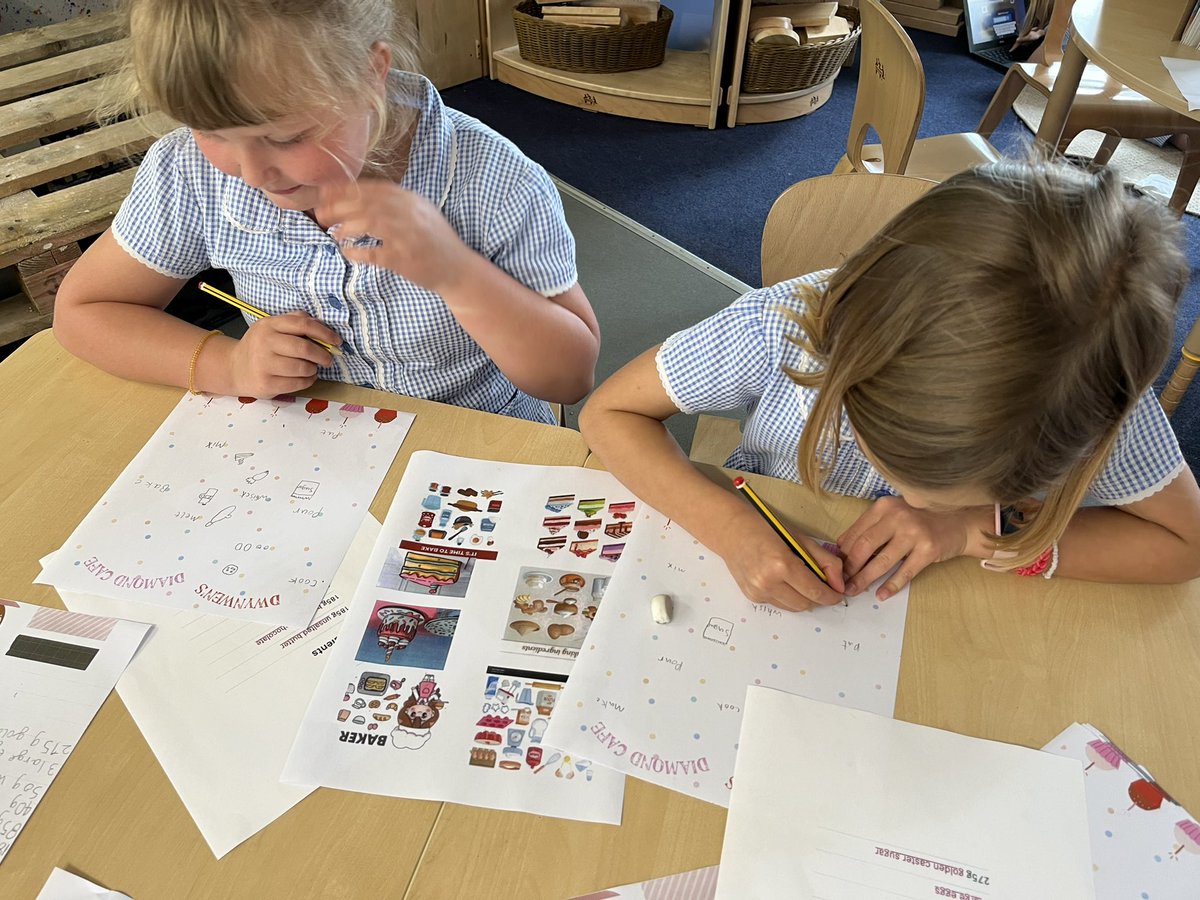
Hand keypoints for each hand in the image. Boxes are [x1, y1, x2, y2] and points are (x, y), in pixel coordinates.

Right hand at [228, 312, 337, 396]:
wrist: (235, 368)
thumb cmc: (260, 347)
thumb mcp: (273, 328)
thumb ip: (295, 322)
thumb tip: (321, 325)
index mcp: (269, 325)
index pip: (302, 324)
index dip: (324, 332)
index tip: (336, 341)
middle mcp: (264, 342)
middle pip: (304, 348)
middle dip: (322, 355)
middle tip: (328, 359)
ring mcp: (263, 364)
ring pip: (302, 367)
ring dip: (314, 369)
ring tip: (313, 368)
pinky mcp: (266, 383)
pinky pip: (297, 383)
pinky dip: (308, 381)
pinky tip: (307, 377)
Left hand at [315, 180, 474, 294]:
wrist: (459, 269)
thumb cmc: (435, 241)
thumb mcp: (420, 213)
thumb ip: (396, 203)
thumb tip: (358, 196)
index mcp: (412, 200)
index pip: (374, 188)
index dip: (346, 189)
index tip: (325, 192)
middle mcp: (410, 214)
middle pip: (367, 203)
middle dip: (339, 207)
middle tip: (321, 215)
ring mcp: (408, 237)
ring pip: (369, 223)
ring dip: (347, 228)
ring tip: (335, 234)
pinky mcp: (405, 260)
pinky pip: (374, 254)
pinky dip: (357, 252)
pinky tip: (347, 252)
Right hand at [713, 506, 844, 611]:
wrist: (731, 531)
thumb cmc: (766, 528)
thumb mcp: (800, 539)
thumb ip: (825, 561)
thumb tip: (840, 585)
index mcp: (782, 564)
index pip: (815, 591)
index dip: (831, 596)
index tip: (839, 594)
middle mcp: (768, 582)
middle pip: (805, 604)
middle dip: (818, 598)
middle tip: (823, 586)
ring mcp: (758, 592)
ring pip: (793, 608)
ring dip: (804, 599)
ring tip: (803, 581)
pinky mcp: (752, 597)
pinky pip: (779, 604)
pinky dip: (788, 597)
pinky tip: (785, 581)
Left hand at [837, 496, 974, 599]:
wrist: (959, 522)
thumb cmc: (920, 520)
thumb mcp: (893, 515)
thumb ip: (869, 527)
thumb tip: (840, 547)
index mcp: (884, 506)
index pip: (856, 532)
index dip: (843, 553)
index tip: (836, 567)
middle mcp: (897, 516)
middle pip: (864, 546)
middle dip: (850, 567)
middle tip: (842, 582)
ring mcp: (914, 533)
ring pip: (881, 561)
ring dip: (864, 579)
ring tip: (854, 590)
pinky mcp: (928, 550)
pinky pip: (904, 572)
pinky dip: (891, 586)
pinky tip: (881, 595)